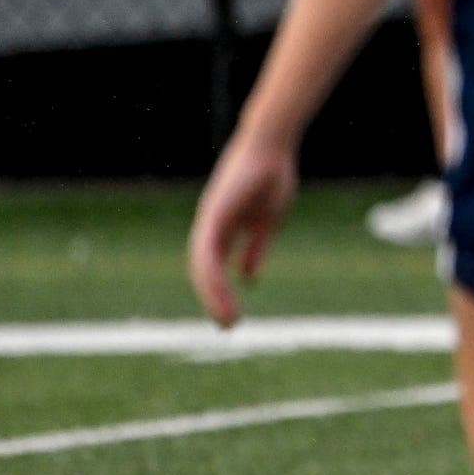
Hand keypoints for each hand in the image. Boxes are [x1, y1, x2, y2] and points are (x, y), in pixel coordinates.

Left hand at [187, 131, 298, 326]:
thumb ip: (256, 247)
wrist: (271, 148)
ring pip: (202, 268)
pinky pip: (207, 253)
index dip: (221, 291)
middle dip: (215, 300)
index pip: (216, 266)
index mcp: (224, 229)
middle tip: (229, 326)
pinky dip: (213, 276)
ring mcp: (209, 222)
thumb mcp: (266, 221)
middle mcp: (211, 228)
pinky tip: (222, 293)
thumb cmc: (271, 176)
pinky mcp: (212, 217)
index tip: (233, 315)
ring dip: (213, 296)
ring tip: (228, 320)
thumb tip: (248, 277)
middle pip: (205, 271)